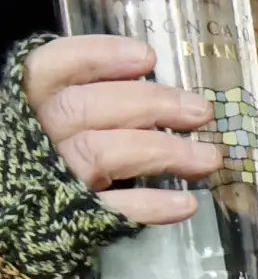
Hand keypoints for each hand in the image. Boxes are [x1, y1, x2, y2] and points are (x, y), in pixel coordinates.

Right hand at [23, 35, 221, 224]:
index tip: (148, 57)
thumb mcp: (66, 115)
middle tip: (201, 110)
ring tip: (209, 158)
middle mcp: (34, 135)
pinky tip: (186, 203)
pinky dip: (151, 206)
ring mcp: (51, 178)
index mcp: (27, 102)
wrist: (32, 222)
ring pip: (99, 154)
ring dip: (163, 152)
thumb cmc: (59, 152)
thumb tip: (155, 78)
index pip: (48, 67)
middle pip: (82, 108)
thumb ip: (94, 94)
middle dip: (148, 104)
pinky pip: (112, 210)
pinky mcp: (72, 219)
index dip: (97, 56)